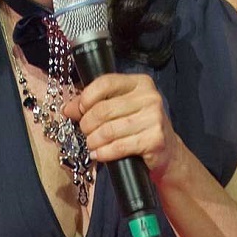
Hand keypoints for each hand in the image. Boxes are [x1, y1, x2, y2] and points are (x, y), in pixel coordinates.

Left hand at [62, 74, 183, 177]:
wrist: (167, 151)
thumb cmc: (140, 127)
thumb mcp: (120, 109)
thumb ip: (94, 104)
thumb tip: (68, 108)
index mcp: (140, 83)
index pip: (106, 83)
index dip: (86, 97)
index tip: (79, 109)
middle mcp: (150, 97)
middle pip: (104, 109)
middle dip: (87, 123)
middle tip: (85, 131)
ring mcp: (154, 118)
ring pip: (109, 130)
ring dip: (93, 140)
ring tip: (91, 144)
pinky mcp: (154, 139)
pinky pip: (119, 146)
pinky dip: (103, 153)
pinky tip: (99, 154)